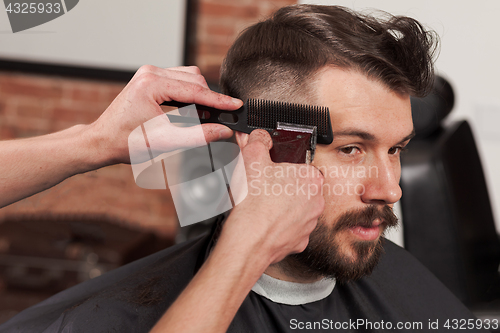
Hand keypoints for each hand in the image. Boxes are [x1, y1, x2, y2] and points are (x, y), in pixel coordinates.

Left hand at [87, 65, 242, 164]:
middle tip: (219, 119)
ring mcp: (148, 74)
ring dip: (200, 95)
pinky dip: (189, 94)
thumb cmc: (126, 143)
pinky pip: (178, 80)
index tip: (236, 105)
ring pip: (188, 77)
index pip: (195, 89)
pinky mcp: (149, 79)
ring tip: (206, 116)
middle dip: (209, 98)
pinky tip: (193, 109)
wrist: (102, 142)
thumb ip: (198, 136)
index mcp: (151, 84)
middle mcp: (150, 73)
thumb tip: (223, 130)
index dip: (219, 100)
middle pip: (194, 79)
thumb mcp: (166, 142)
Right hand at [222, 130, 324, 265]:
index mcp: (311, 178)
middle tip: (265, 190)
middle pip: (300, 188)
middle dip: (284, 188)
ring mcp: (310, 223)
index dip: (283, 168)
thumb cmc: (254, 203)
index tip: (272, 173)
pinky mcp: (300, 241)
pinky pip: (291, 229)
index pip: (301, 166)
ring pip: (297, 209)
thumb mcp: (251, 159)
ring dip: (283, 208)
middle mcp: (316, 201)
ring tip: (264, 207)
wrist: (248, 240)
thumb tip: (260, 137)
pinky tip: (266, 223)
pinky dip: (280, 227)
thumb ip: (258, 141)